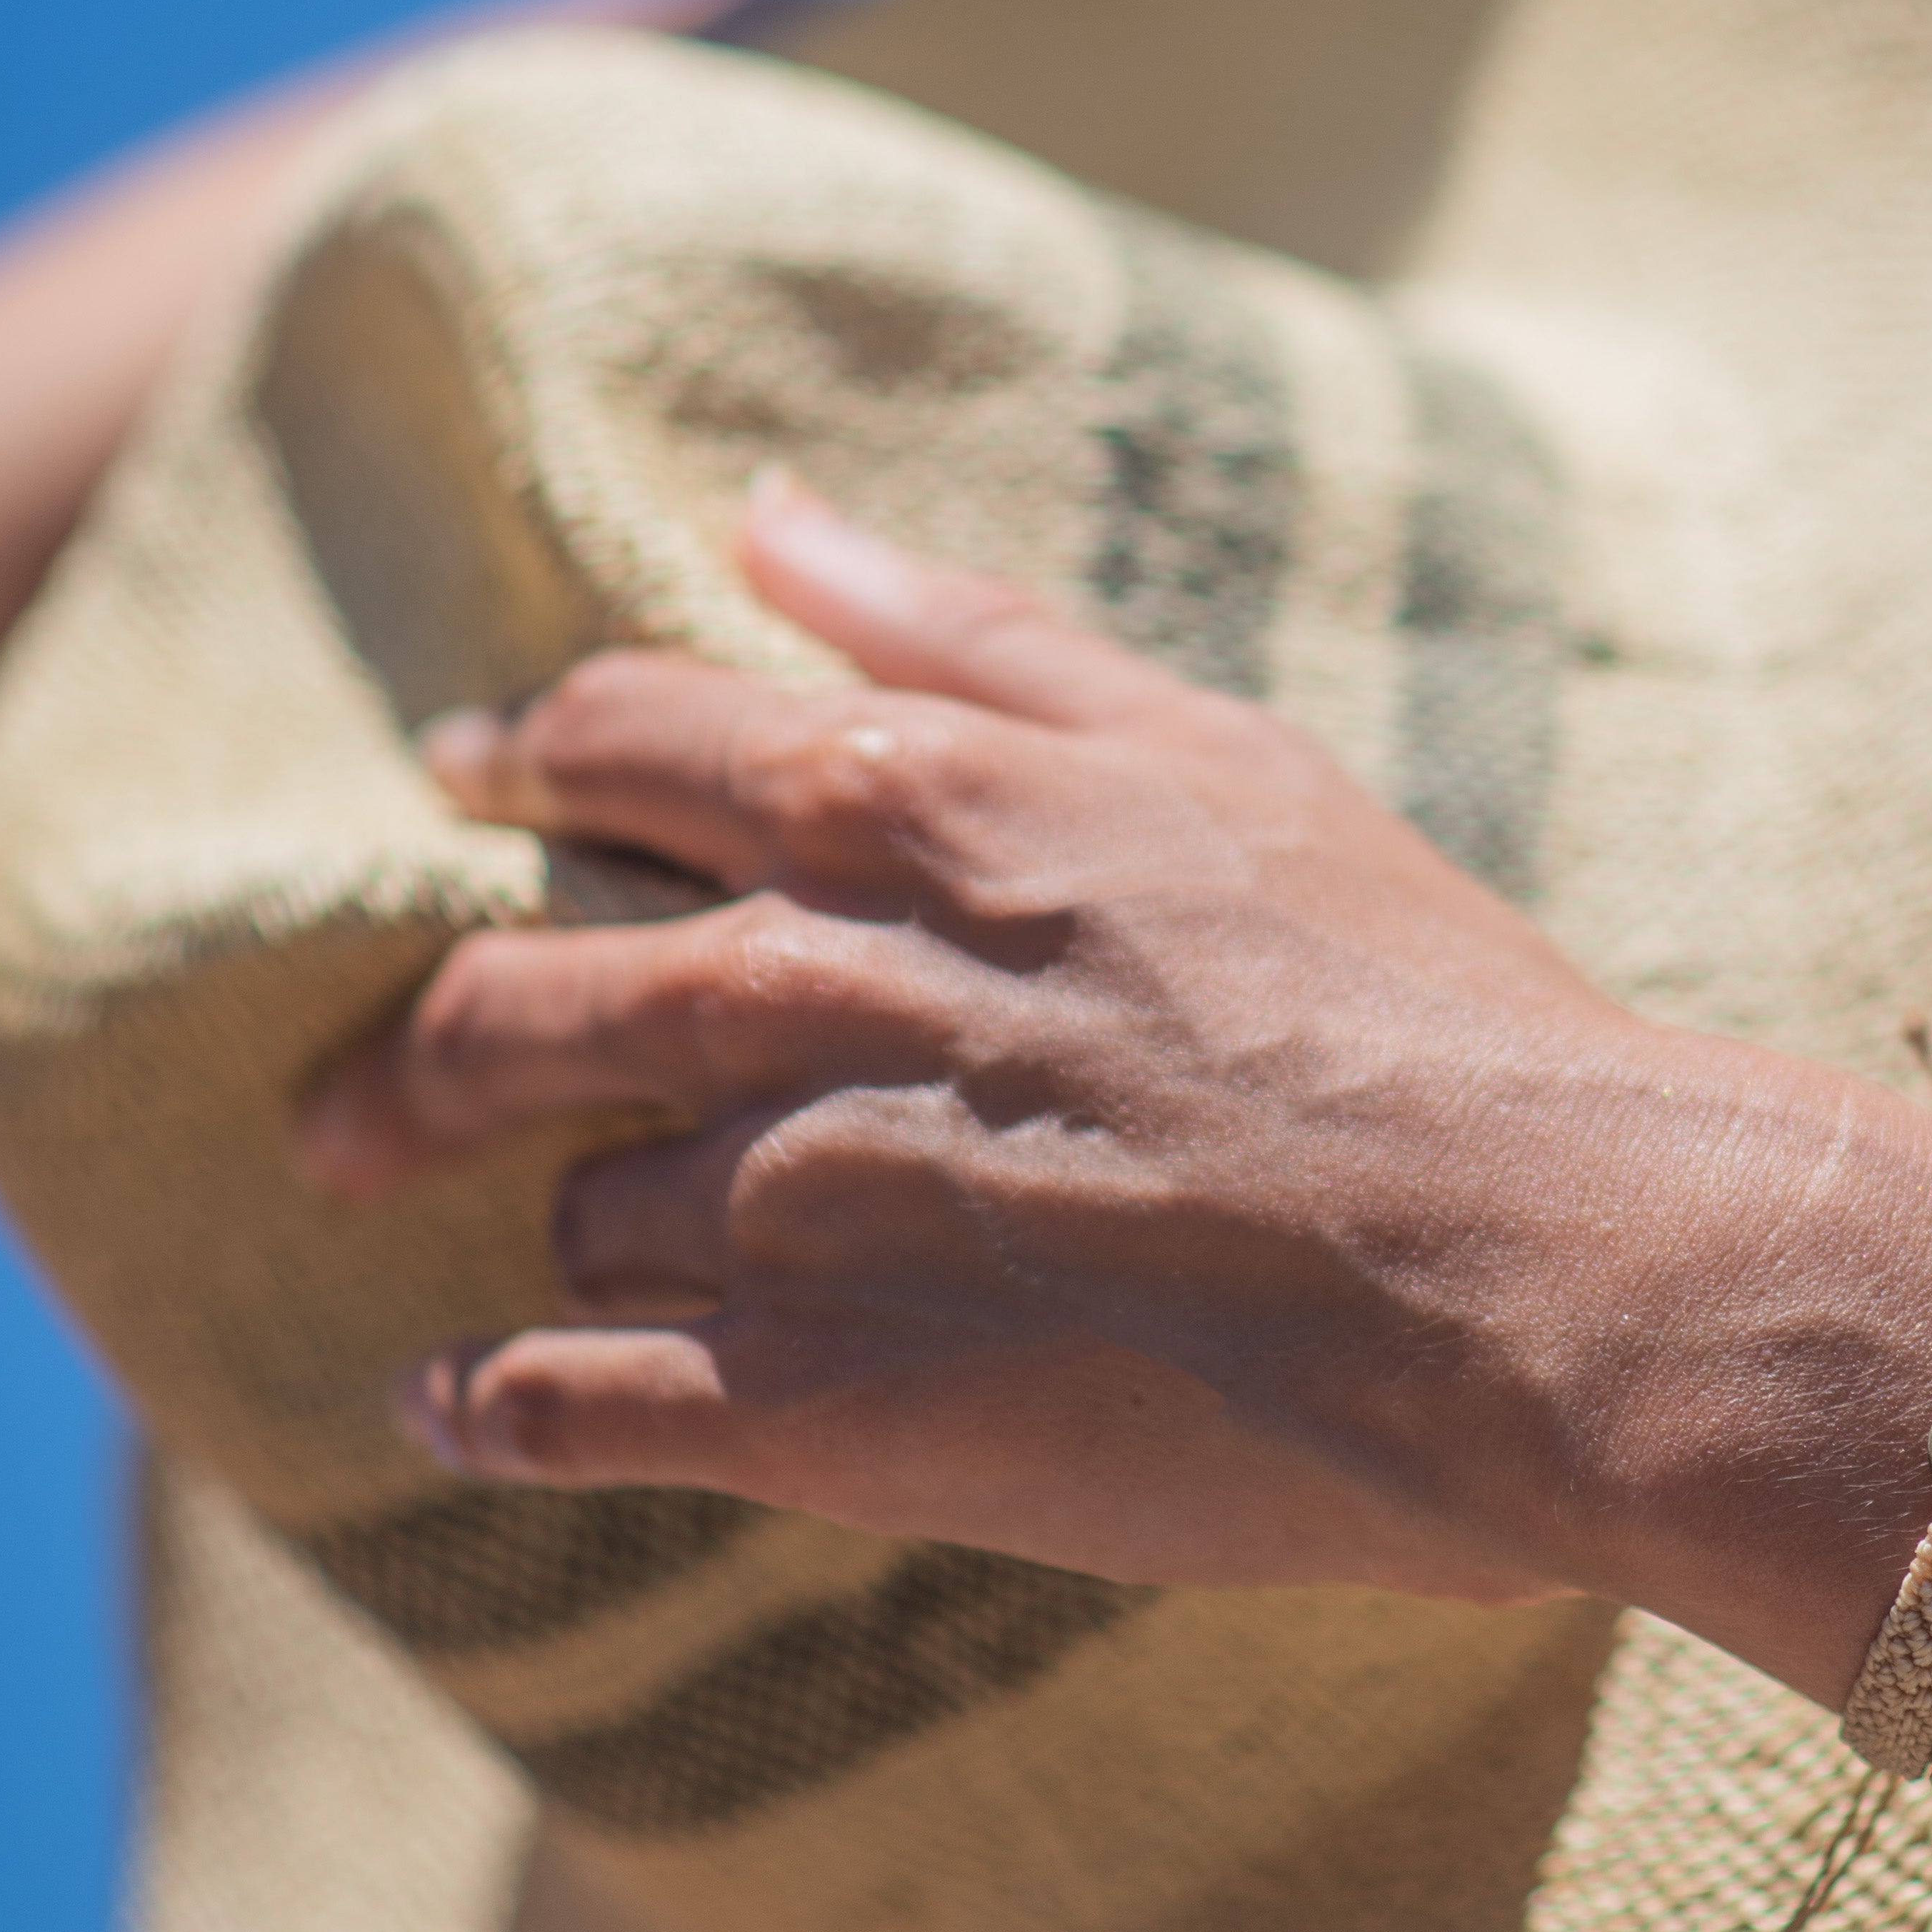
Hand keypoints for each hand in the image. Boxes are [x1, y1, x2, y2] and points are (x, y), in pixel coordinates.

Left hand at [296, 476, 1931, 1619]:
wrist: (1559, 1269)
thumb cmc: (1438, 1017)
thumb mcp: (1226, 762)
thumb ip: (978, 641)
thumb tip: (768, 517)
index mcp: (924, 817)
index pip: (636, 745)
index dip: (538, 762)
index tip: (482, 787)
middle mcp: (830, 995)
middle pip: (529, 993)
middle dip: (436, 1043)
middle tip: (371, 1088)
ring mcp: (821, 1206)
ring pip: (580, 1204)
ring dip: (561, 1223)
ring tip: (562, 1262)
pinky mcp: (842, 1408)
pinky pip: (579, 1408)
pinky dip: (495, 1409)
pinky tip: (449, 1413)